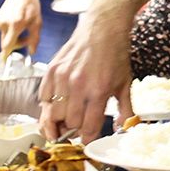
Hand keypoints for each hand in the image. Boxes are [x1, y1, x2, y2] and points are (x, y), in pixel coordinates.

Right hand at [0, 0, 42, 58]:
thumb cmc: (31, 7)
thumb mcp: (37, 23)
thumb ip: (34, 39)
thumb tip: (32, 52)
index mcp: (16, 25)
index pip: (7, 45)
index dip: (6, 55)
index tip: (5, 61)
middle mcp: (5, 23)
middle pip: (6, 43)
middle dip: (16, 44)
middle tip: (25, 38)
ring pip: (4, 37)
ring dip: (12, 37)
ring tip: (21, 27)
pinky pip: (1, 32)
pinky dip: (8, 31)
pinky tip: (13, 22)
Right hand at [38, 13, 132, 142]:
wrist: (103, 29)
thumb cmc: (114, 55)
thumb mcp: (125, 84)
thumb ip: (126, 110)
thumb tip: (122, 128)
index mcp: (98, 91)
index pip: (88, 127)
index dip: (87, 139)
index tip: (86, 141)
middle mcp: (78, 85)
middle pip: (68, 124)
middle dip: (72, 132)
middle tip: (75, 132)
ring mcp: (62, 78)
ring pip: (52, 114)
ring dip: (57, 122)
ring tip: (62, 124)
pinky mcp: (51, 70)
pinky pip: (43, 98)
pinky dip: (48, 105)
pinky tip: (57, 105)